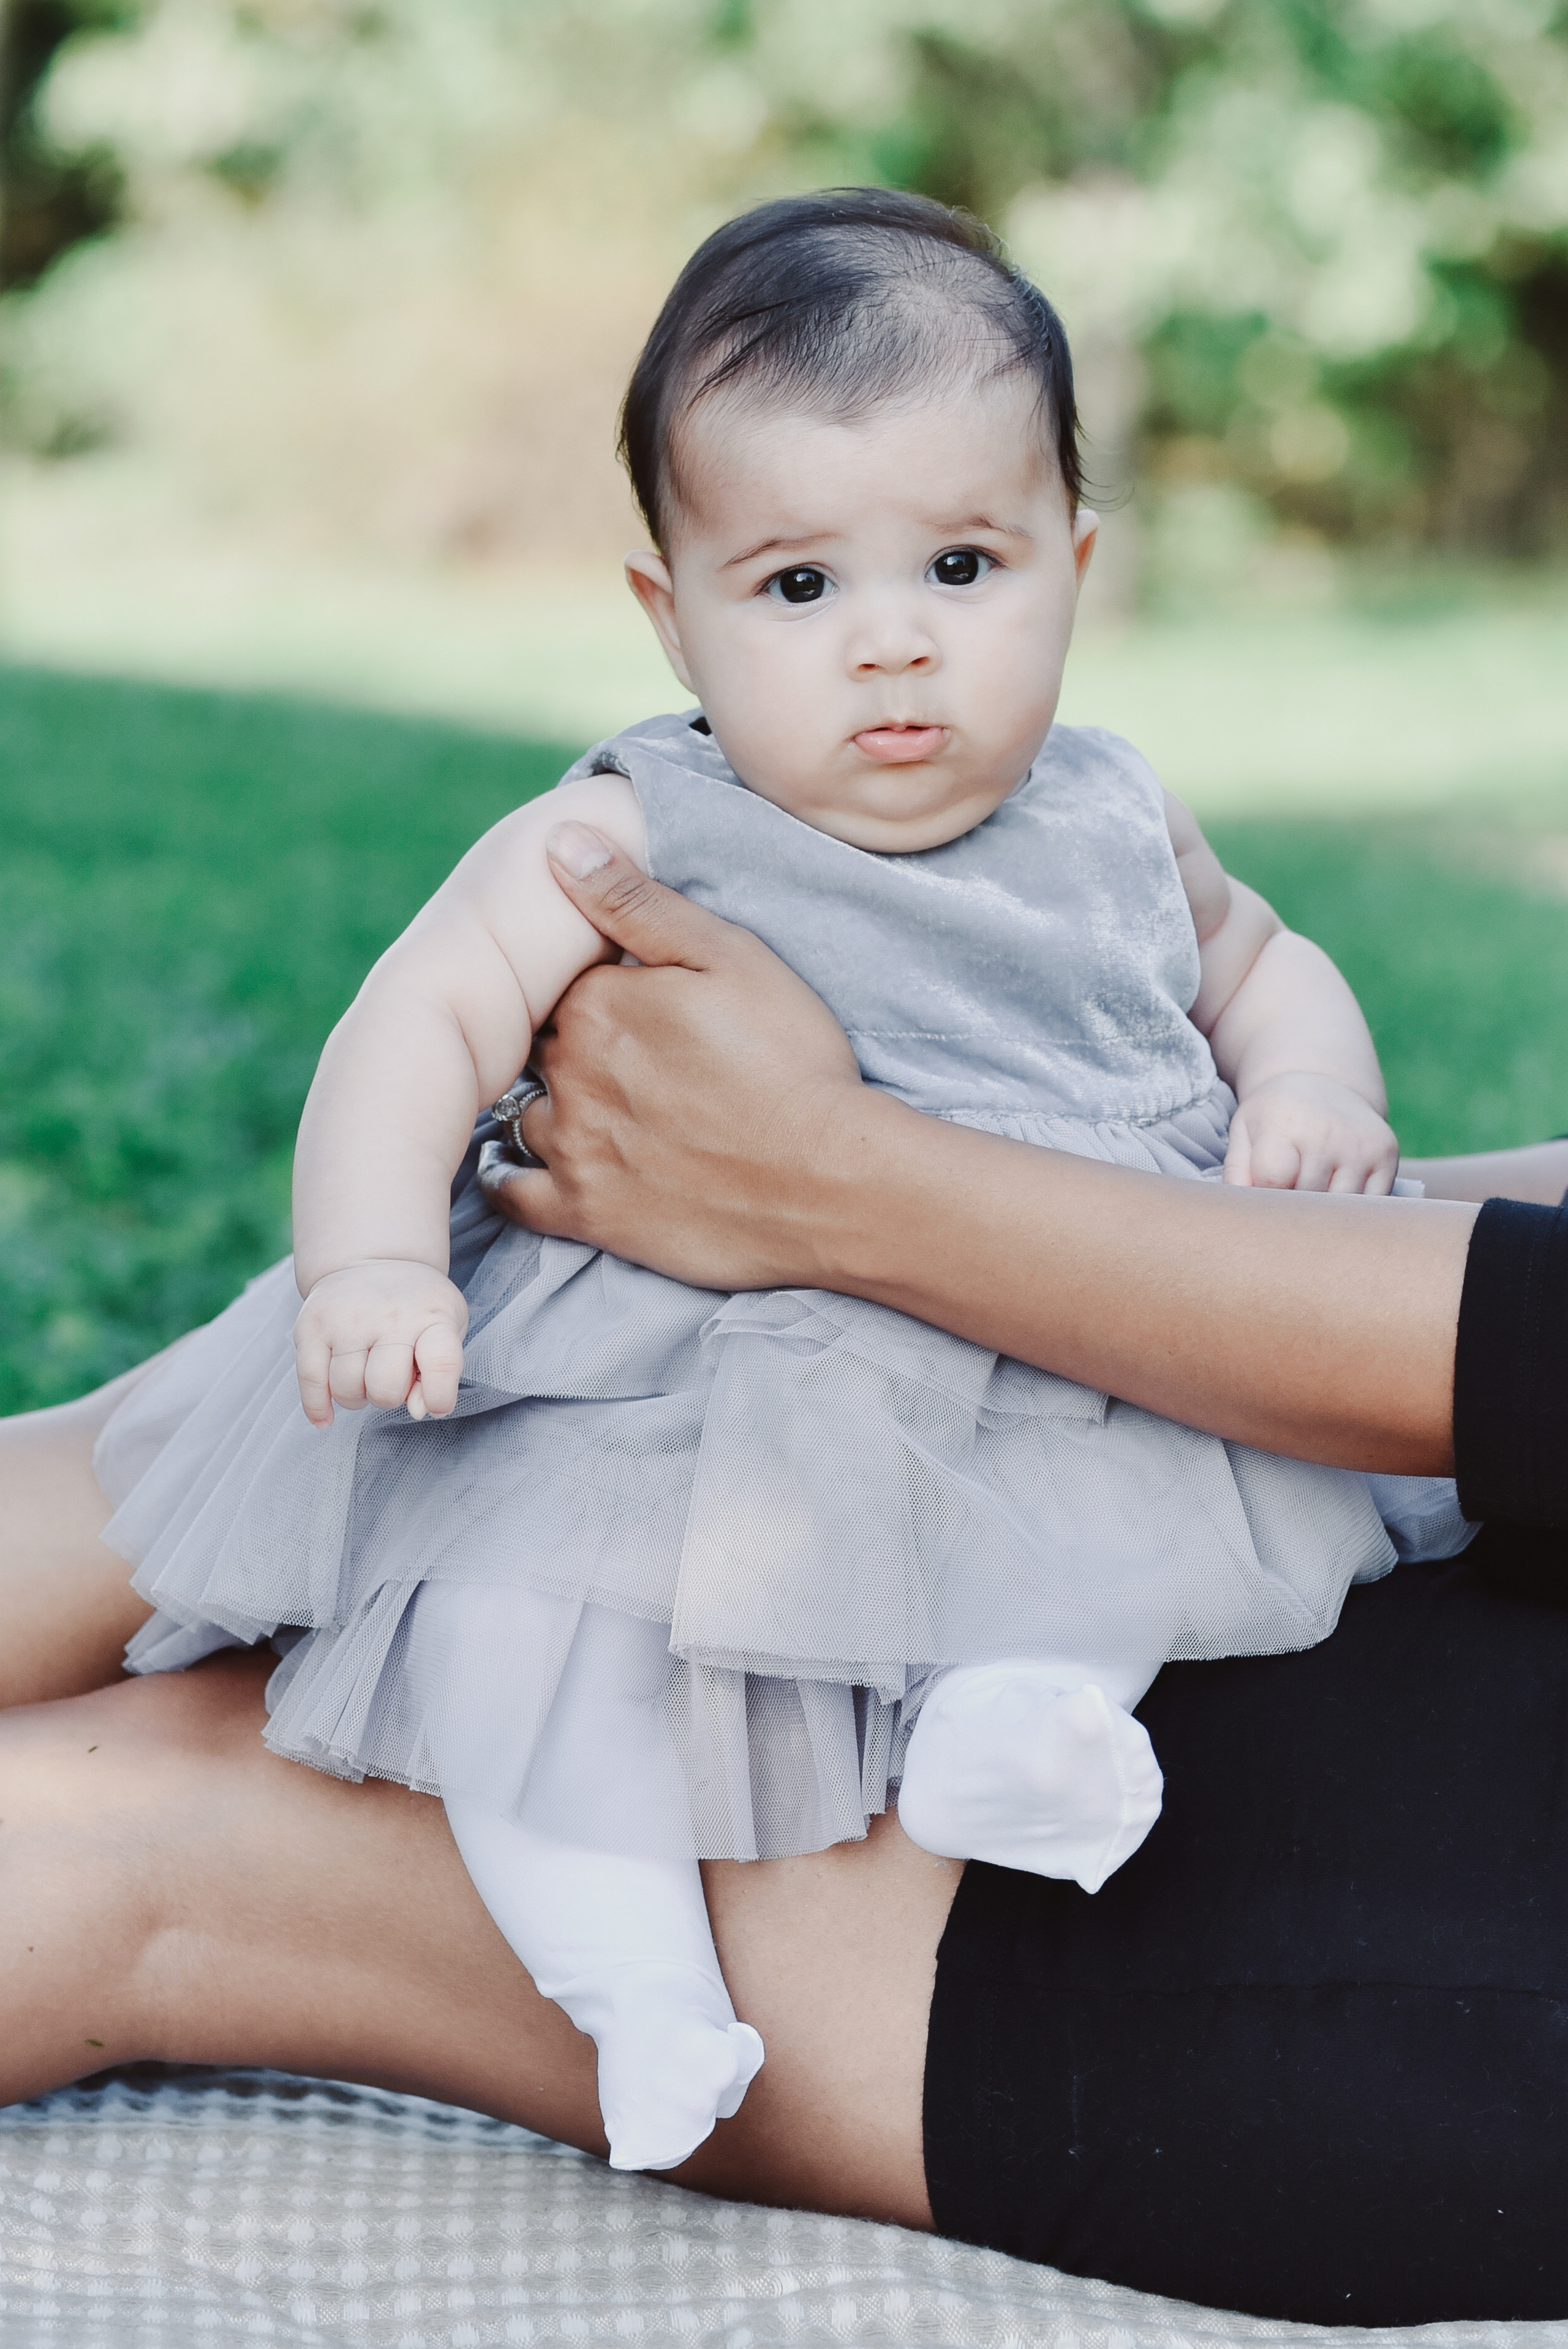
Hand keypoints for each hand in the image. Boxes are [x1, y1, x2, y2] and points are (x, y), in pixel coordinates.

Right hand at [293, 1260, 467, 1424]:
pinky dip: (318, 1407)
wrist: (374, 1257)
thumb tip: (418, 1410)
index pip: (442, 1362)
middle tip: (389, 1379)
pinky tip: (326, 1418)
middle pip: (385, 1386)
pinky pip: (310, 1381)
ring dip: (356, 1397)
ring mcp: (346, 1319)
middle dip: (388, 1397)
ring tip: (364, 1376)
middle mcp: (389, 1315)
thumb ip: (441, 1372)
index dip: (439, 1395)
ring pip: (346, 1389)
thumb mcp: (447, 1328)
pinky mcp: (311, 1325)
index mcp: (432, 1316)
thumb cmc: (417, 1308)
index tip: (437, 1406)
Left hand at [477, 820, 872, 1289]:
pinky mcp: (585, 1214)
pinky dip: (509, 1177)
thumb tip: (559, 843)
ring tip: (597, 1111)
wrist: (831, 1184)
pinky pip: (510, 1193)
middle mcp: (569, 1073)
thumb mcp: (731, 957)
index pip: (567, 982)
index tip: (640, 1007)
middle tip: (630, 1061)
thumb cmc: (793, 1063)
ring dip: (549, 1107)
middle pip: (543, 1046)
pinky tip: (530, 1167)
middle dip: (572, 1048)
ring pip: (524, 1113)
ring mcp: (571, 1148)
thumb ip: (637, 900)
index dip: (602, 992)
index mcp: (598, 1003)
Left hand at [1222, 1072, 1399, 1194]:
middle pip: (1305, 1198)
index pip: (1273, 1180)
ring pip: (1338, 1207)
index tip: (1264, 1187)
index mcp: (1284, 1122)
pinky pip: (1369, 1203)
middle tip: (1287, 1189)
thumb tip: (1243, 1212)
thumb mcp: (1245, 1131)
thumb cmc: (1276, 1116)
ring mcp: (1361, 1144)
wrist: (1324, 1084)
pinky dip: (1352, 1207)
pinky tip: (1337, 1186)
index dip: (1264, 1193)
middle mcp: (1327, 1131)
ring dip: (1323, 1210)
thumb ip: (1237, 1171)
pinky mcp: (1387, 1153)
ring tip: (1311, 1187)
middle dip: (1292, 1204)